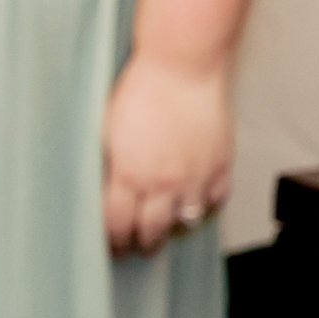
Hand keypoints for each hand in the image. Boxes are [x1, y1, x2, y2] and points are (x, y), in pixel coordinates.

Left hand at [103, 52, 232, 256]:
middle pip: (153, 230)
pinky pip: (215, 200)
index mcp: (129, 175)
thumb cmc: (138, 91)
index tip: (109, 245)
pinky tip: (193, 206)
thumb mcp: (105, 129)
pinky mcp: (221, 166)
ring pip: (186, 221)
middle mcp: (164, 183)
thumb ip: (106, 163)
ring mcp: (196, 178)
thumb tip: (97, 187)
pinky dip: (204, 207)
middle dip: (141, 243)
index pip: (117, 224)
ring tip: (163, 231)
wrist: (181, 69)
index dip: (112, 240)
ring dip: (172, 228)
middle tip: (135, 248)